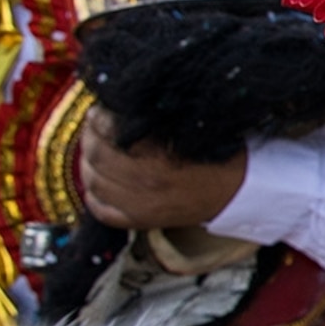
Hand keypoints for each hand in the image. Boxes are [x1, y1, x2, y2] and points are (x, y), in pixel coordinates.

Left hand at [78, 112, 246, 231]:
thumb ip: (155, 118)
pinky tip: (98, 181)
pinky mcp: (140, 221)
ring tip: (94, 150)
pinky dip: (93, 194)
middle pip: (95, 156)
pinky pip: (100, 210)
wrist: (237, 190)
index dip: (98, 117)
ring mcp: (141, 205)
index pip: (108, 132)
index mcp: (159, 155)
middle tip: (93, 126)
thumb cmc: (216, 152)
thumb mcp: (188, 126)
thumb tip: (122, 104)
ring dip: (87, 163)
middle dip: (89, 136)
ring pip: (92, 182)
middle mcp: (146, 182)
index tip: (101, 109)